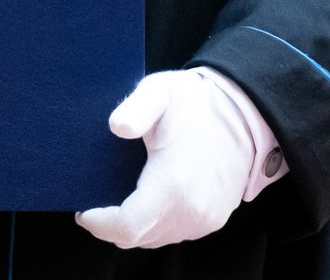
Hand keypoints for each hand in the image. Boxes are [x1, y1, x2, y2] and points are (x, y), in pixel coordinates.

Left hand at [76, 70, 255, 249]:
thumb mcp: (161, 92)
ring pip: (156, 238)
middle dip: (112, 225)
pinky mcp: (214, 219)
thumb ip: (135, 108)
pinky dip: (156, 223)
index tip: (84, 210)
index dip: (100, 224)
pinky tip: (148, 200)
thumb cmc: (198, 102)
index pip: (127, 227)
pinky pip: (175, 232)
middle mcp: (192, 210)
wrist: (244, 112)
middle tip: (97, 204)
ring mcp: (205, 219)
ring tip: (120, 201)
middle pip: (138, 238)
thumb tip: (116, 127)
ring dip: (135, 226)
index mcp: (174, 184)